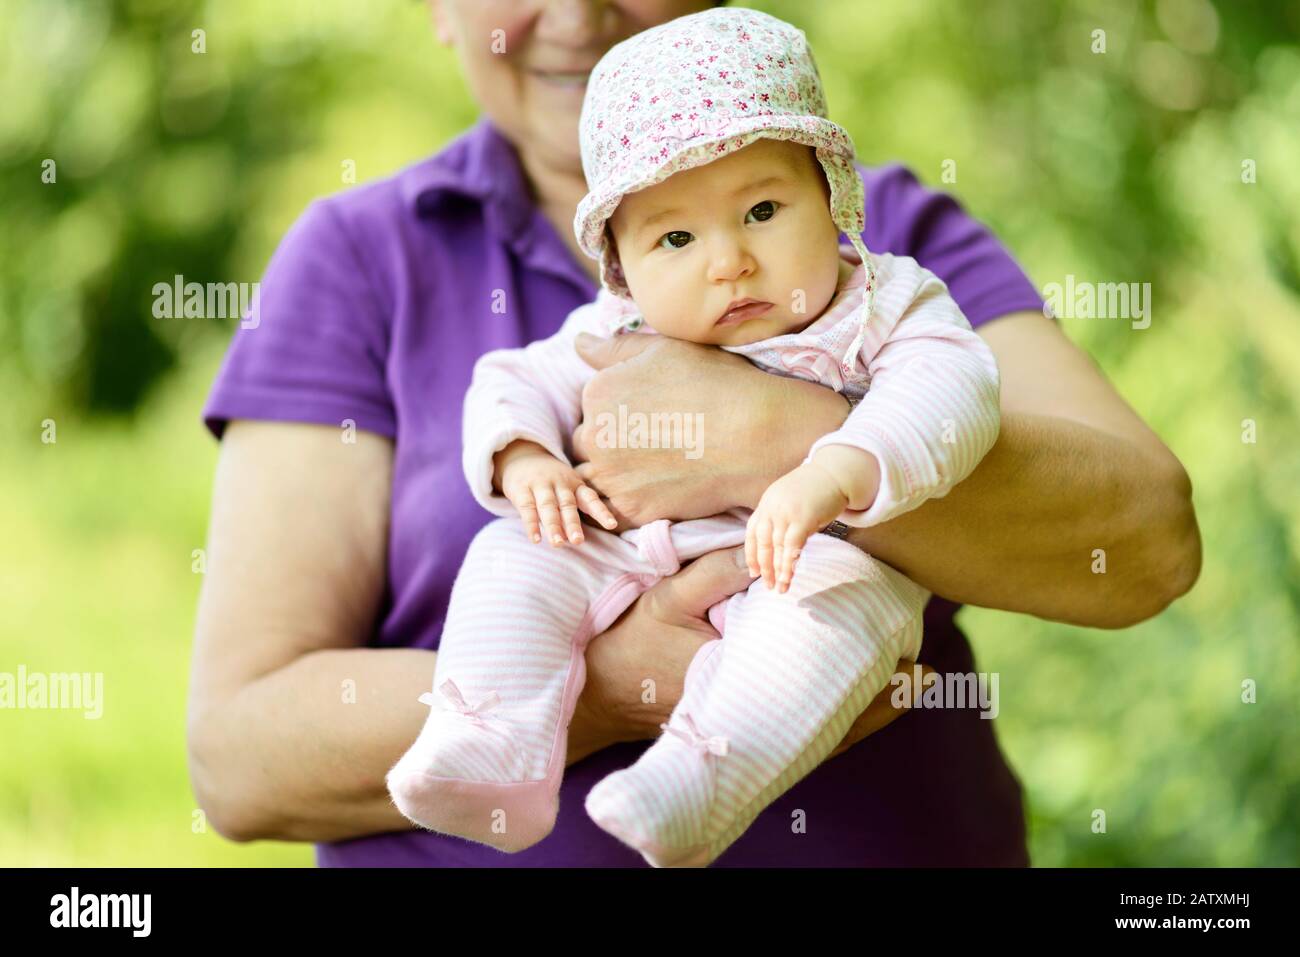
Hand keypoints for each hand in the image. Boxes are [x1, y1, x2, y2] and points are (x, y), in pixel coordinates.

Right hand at [495, 440, 617, 545]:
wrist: (523, 457)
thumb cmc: (552, 481)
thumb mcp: (568, 488)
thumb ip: (573, 510)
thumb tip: (578, 540)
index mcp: (575, 484)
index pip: (590, 499)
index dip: (601, 511)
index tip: (611, 525)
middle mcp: (560, 483)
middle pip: (567, 504)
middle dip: (573, 523)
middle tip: (578, 541)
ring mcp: (540, 485)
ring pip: (548, 506)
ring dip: (553, 525)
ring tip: (558, 544)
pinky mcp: (521, 489)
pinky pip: (527, 508)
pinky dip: (531, 524)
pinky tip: (536, 540)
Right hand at [565, 544, 933, 763]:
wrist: (598, 693)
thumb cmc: (631, 643)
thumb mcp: (668, 597)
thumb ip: (715, 570)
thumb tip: (764, 548)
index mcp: (740, 681)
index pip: (820, 690)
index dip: (869, 684)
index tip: (910, 662)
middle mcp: (749, 713)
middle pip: (831, 721)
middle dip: (878, 701)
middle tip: (923, 673)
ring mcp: (745, 724)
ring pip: (817, 731)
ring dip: (860, 710)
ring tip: (904, 685)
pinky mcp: (738, 724)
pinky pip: (795, 730)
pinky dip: (828, 716)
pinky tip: (852, 694)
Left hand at [569, 333, 849, 526]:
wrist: (756, 436)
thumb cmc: (716, 384)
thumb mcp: (664, 350)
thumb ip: (614, 349)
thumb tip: (579, 343)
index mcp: (597, 393)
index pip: (591, 407)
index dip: (619, 410)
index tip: (651, 414)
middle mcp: (594, 436)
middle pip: (588, 444)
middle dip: (612, 444)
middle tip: (656, 442)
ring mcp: (611, 477)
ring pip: (596, 479)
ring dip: (615, 476)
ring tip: (656, 468)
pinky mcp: (632, 510)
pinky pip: (613, 511)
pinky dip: (626, 505)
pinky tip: (654, 492)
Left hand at [745, 460, 848, 592]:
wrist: (835, 473)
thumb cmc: (815, 489)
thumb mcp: (789, 500)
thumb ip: (780, 518)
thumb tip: (778, 545)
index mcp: (766, 502)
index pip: (752, 532)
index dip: (751, 553)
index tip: (753, 572)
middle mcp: (772, 507)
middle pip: (762, 542)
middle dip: (764, 566)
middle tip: (767, 585)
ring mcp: (786, 512)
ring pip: (777, 547)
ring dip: (778, 570)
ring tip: (780, 588)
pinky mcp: (803, 518)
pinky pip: (792, 546)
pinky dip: (789, 564)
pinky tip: (789, 577)